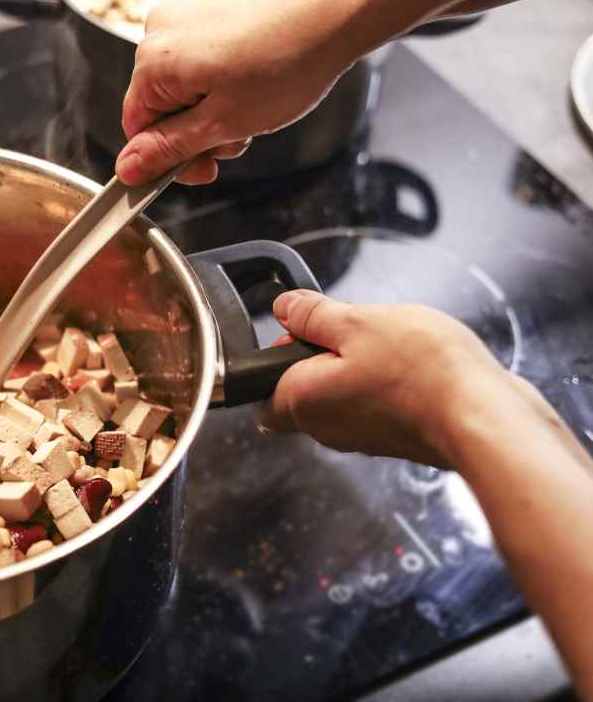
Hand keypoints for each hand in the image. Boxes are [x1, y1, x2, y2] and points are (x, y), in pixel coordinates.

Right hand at [117, 0, 366, 185]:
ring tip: (254, 106)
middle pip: (160, 105)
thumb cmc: (288, 61)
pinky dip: (224, 76)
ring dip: (213, 107)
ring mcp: (187, 12)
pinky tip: (257, 78)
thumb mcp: (222, 124)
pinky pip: (202, 55)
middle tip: (238, 138)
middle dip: (197, 131)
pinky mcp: (212, 4)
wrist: (336, 8)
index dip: (167, 157)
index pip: (136, 127)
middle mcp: (160, 30)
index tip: (203, 170)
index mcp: (153, 62)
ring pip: (184, 83)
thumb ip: (169, 149)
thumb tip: (127, 169)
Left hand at [258, 290, 515, 466]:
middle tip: (355, 330)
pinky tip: (414, 363)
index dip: (275, 358)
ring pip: (343, 394)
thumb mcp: (358, 322)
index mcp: (302, 402)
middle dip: (322, 354)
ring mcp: (362, 437)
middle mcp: (325, 428)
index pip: (261, 390)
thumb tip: (284, 307)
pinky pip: (377, 404)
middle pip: (303, 388)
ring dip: (359, 365)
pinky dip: (387, 381)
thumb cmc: (422, 372)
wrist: (484, 417)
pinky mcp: (395, 438)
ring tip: (392, 343)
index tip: (305, 330)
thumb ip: (314, 315)